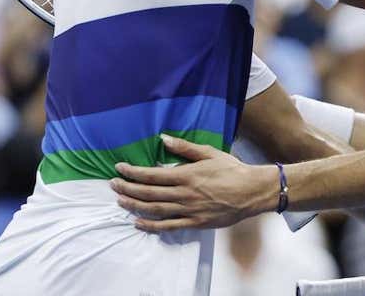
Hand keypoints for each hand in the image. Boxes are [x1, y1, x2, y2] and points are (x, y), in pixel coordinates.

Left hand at [111, 134, 277, 231]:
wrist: (252, 191)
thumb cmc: (232, 170)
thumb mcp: (209, 153)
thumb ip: (184, 148)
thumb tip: (163, 138)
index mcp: (186, 175)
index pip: (152, 174)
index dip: (132, 173)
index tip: (119, 169)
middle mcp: (184, 194)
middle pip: (148, 193)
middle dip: (127, 188)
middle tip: (113, 185)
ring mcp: (189, 210)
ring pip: (154, 210)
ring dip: (134, 205)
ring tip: (120, 201)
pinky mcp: (195, 222)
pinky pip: (168, 226)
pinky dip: (151, 225)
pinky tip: (138, 222)